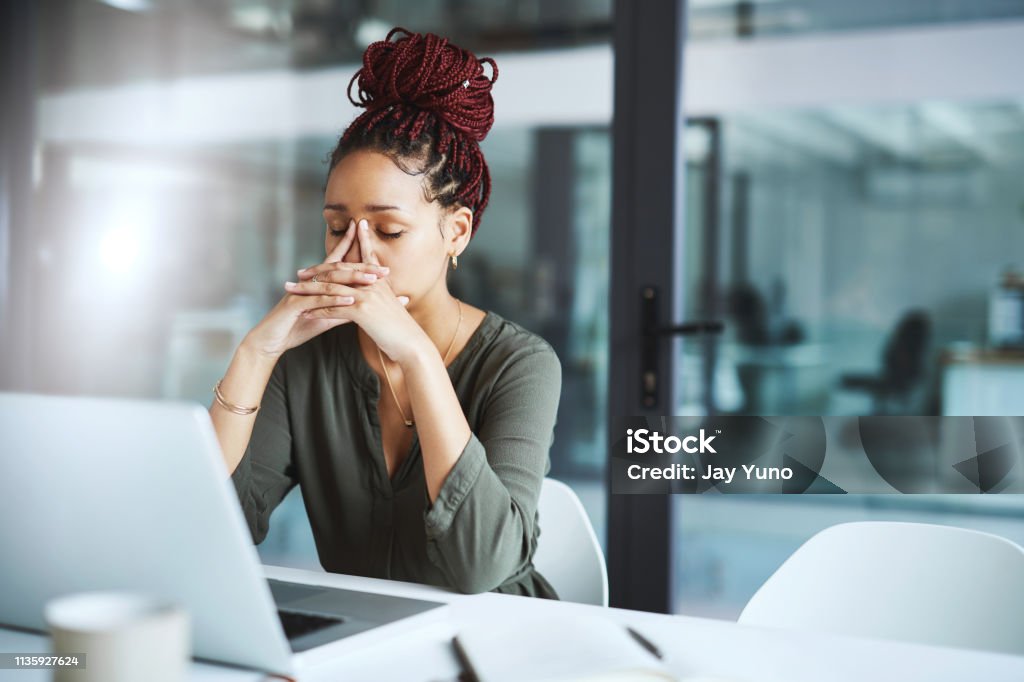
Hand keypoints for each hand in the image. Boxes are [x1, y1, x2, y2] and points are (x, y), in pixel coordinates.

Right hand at [242, 220, 392, 357]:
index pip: (336, 261)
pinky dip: (335, 299)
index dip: (351, 247)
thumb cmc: (297, 327)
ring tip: (372, 280)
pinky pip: (318, 300)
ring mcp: (301, 291)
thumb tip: (366, 305)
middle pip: (338, 269)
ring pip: (330, 281)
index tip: (371, 239)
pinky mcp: (294, 304)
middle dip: (361, 267)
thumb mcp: (326, 317)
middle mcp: (309, 282)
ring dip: (352, 279)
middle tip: (384, 270)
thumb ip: (344, 309)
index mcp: (316, 283)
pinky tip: (351, 299)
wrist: (272, 341)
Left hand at [292, 218, 429, 363]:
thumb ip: (381, 295)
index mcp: (379, 280)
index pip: (361, 257)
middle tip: (298, 273)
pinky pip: (334, 308)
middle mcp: (372, 283)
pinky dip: (318, 311)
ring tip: (292, 292)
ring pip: (331, 289)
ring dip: (308, 291)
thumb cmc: (401, 329)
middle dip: (316, 271)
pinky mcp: (362, 311)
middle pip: (338, 271)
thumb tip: (373, 291)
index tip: (333, 239)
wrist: (412, 344)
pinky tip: (305, 313)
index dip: (349, 244)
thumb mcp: (391, 306)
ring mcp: (367, 296)